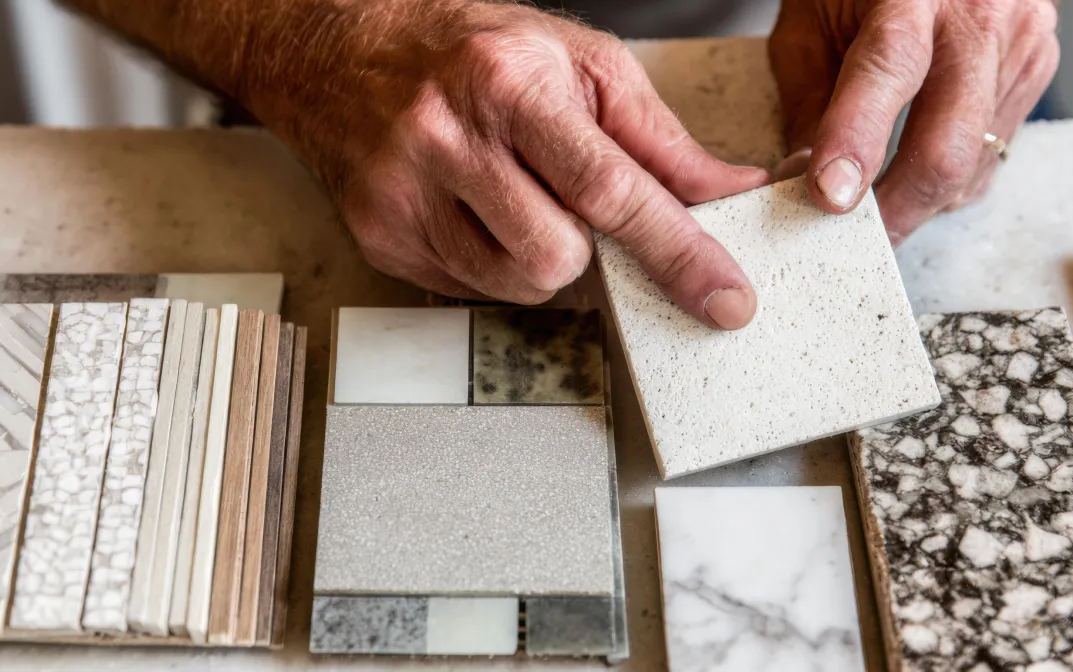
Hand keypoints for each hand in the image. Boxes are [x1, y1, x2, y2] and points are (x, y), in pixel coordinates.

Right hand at [242, 1, 769, 328]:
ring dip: (542, 260)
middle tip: (570, 204)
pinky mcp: (381, 238)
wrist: (344, 51)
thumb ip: (658, 137)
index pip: (608, 188)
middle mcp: (446, 139)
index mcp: (507, 83)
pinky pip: (470, 290)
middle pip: (557, 255)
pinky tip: (477, 213)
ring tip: (519, 200)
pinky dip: (495, 264)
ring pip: (515, 286)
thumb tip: (728, 192)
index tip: (724, 297)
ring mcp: (404, 195)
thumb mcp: (577, 63)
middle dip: (590, 249)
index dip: (675, 250)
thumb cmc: (471, 51)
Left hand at [768, 0, 1058, 243]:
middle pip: (947, 143)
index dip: (858, 141)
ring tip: (880, 205)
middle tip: (857, 240)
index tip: (832, 196)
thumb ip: (808, 106)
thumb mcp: (811, 31)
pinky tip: (917, 174)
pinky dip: (951, 182)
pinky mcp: (1036, 69)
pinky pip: (993, 155)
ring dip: (921, 202)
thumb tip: (802, 182)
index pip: (887, 73)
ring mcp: (1018, 44)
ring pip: (973, 163)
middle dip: (897, 208)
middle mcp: (976, 18)